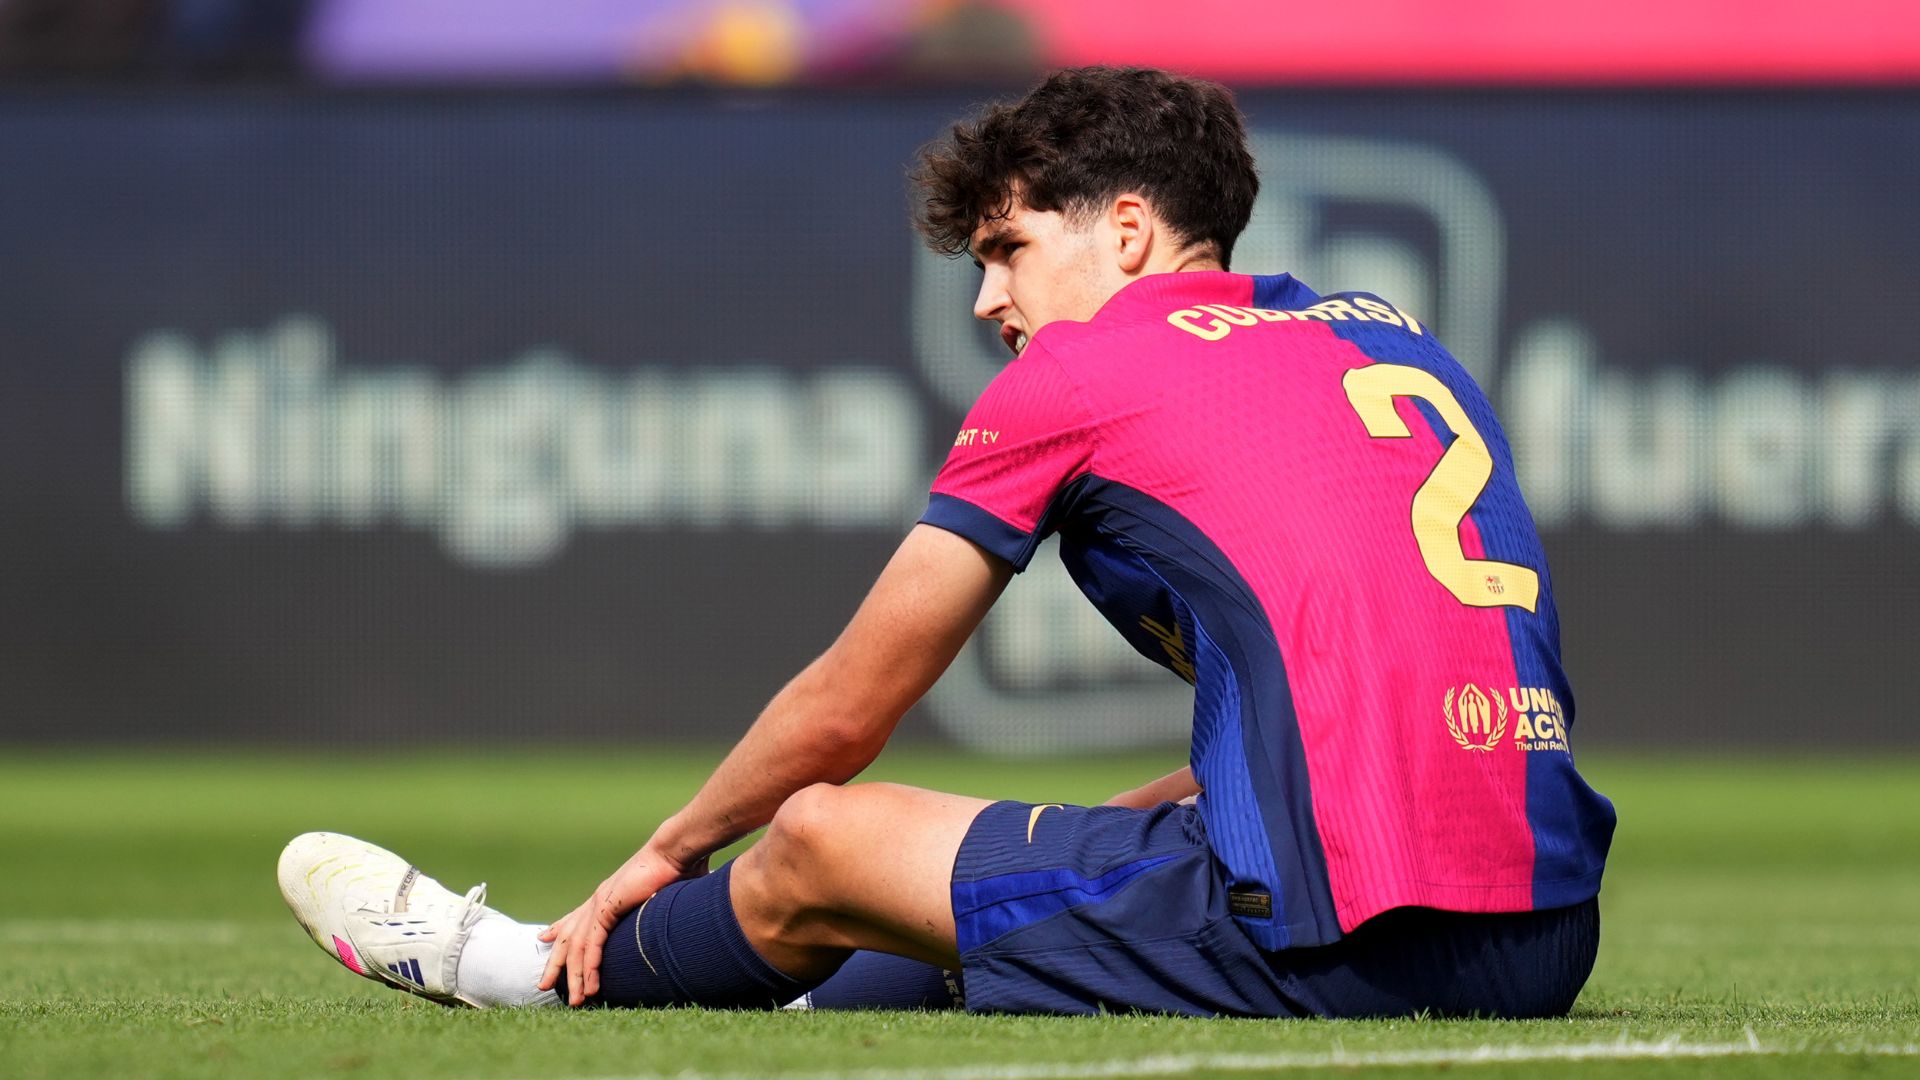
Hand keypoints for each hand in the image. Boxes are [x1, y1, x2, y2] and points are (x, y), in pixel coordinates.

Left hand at [537, 842, 707, 1005]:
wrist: (674, 851)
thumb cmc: (675, 869)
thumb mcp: (660, 896)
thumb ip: (656, 910)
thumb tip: (674, 919)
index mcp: (607, 896)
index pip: (576, 916)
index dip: (559, 928)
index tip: (545, 938)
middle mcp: (598, 900)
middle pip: (568, 936)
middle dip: (556, 963)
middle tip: (545, 985)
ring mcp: (600, 904)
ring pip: (577, 947)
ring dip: (574, 976)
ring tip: (575, 1000)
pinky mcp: (607, 908)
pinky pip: (592, 944)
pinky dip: (589, 967)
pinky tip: (589, 985)